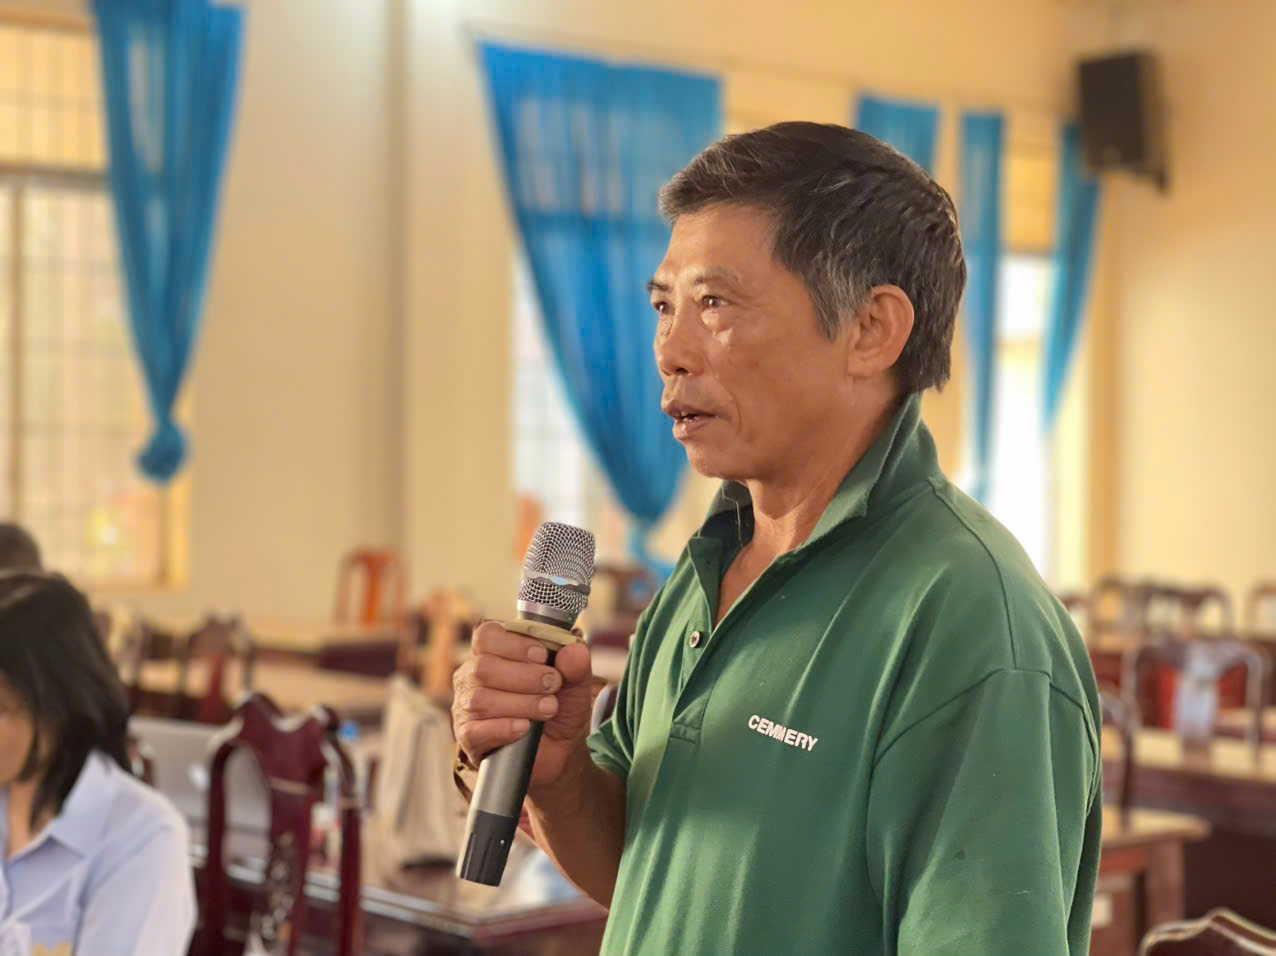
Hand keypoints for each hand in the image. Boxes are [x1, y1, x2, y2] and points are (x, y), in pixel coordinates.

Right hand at [452, 621, 596, 787]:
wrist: (557, 749)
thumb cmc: (558, 706)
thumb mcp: (575, 685)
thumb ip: (576, 666)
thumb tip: (574, 650)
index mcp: (493, 653)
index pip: (486, 636)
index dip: (514, 643)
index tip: (542, 655)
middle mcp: (473, 677)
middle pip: (483, 667)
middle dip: (525, 676)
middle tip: (553, 685)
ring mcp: (466, 707)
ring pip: (481, 699)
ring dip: (522, 703)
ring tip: (548, 708)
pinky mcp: (469, 737)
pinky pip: (476, 730)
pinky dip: (504, 727)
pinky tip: (525, 728)